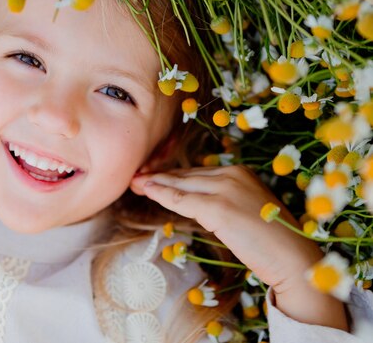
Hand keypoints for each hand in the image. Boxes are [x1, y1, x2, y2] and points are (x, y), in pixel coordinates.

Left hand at [131, 165, 347, 329]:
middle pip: (186, 175)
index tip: (153, 177)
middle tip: (137, 177)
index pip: (197, 172)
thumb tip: (198, 204)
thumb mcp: (247, 209)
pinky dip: (161, 194)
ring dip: (155, 183)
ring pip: (180, 185)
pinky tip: (147, 191)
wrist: (292, 257)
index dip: (173, 175)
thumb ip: (224, 201)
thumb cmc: (273, 240)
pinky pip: (181, 199)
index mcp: (240, 172)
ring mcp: (224, 189)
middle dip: (159, 176)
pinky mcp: (217, 208)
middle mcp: (232, 174)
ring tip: (135, 182)